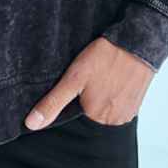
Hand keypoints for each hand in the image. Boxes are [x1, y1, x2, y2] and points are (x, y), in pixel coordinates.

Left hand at [23, 37, 155, 128]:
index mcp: (96, 118)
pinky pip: (118, 105)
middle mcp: (113, 122)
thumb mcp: (73, 78)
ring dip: (101, 97)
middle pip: (91, 115)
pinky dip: (113, 95)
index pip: (75, 116)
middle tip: (91, 78)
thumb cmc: (105, 57)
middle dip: (88, 99)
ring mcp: (127, 114)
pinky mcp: (136, 104)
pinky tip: (112, 79)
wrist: (137, 42)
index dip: (74, 100)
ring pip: (105, 110)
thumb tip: (31, 124)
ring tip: (102, 77)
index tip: (77, 85)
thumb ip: (52, 103)